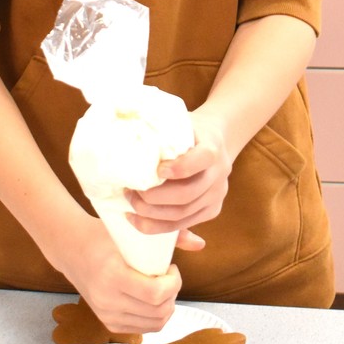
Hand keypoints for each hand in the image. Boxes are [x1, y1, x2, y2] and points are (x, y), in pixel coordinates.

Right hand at [50, 211, 182, 333]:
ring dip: (166, 307)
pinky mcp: (108, 322)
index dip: (173, 283)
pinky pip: (142, 328)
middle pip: (158, 312)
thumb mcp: (130, 231)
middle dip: (173, 295)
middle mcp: (108, 300)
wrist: (70, 250)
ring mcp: (107, 314)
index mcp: (113, 276)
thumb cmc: (101, 235)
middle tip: (169, 277)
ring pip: (153, 324)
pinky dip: (154, 316)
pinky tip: (152, 298)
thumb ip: (168, 237)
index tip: (171, 269)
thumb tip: (201, 243)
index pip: (155, 294)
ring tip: (161, 288)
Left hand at [125, 112, 230, 236]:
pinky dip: (159, 226)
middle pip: (188, 193)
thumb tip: (124, 117)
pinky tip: (138, 219)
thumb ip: (160, 122)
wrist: (219, 139)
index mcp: (213, 147)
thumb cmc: (190, 128)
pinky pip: (185, 224)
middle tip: (130, 192)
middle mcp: (219, 173)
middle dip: (155, 198)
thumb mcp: (180, 119)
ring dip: (152, 214)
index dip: (180, 167)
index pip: (202, 159)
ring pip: (184, 214)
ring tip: (130, 204)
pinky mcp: (212, 209)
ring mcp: (218, 194)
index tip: (157, 170)